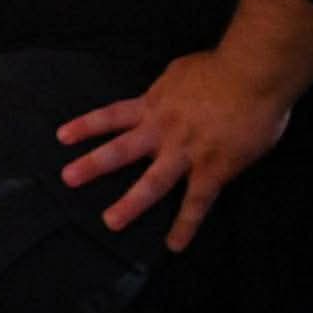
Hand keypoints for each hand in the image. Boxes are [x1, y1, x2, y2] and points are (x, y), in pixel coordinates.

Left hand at [56, 49, 291, 252]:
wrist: (251, 75)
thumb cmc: (220, 67)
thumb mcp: (180, 71)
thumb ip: (168, 89)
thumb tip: (166, 94)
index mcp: (153, 105)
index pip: (112, 116)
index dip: (86, 126)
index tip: (62, 137)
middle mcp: (162, 130)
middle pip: (120, 150)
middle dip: (92, 165)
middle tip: (68, 179)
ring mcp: (185, 152)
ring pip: (152, 183)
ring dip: (130, 204)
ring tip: (110, 222)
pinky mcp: (213, 169)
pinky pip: (196, 202)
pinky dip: (186, 225)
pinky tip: (175, 244)